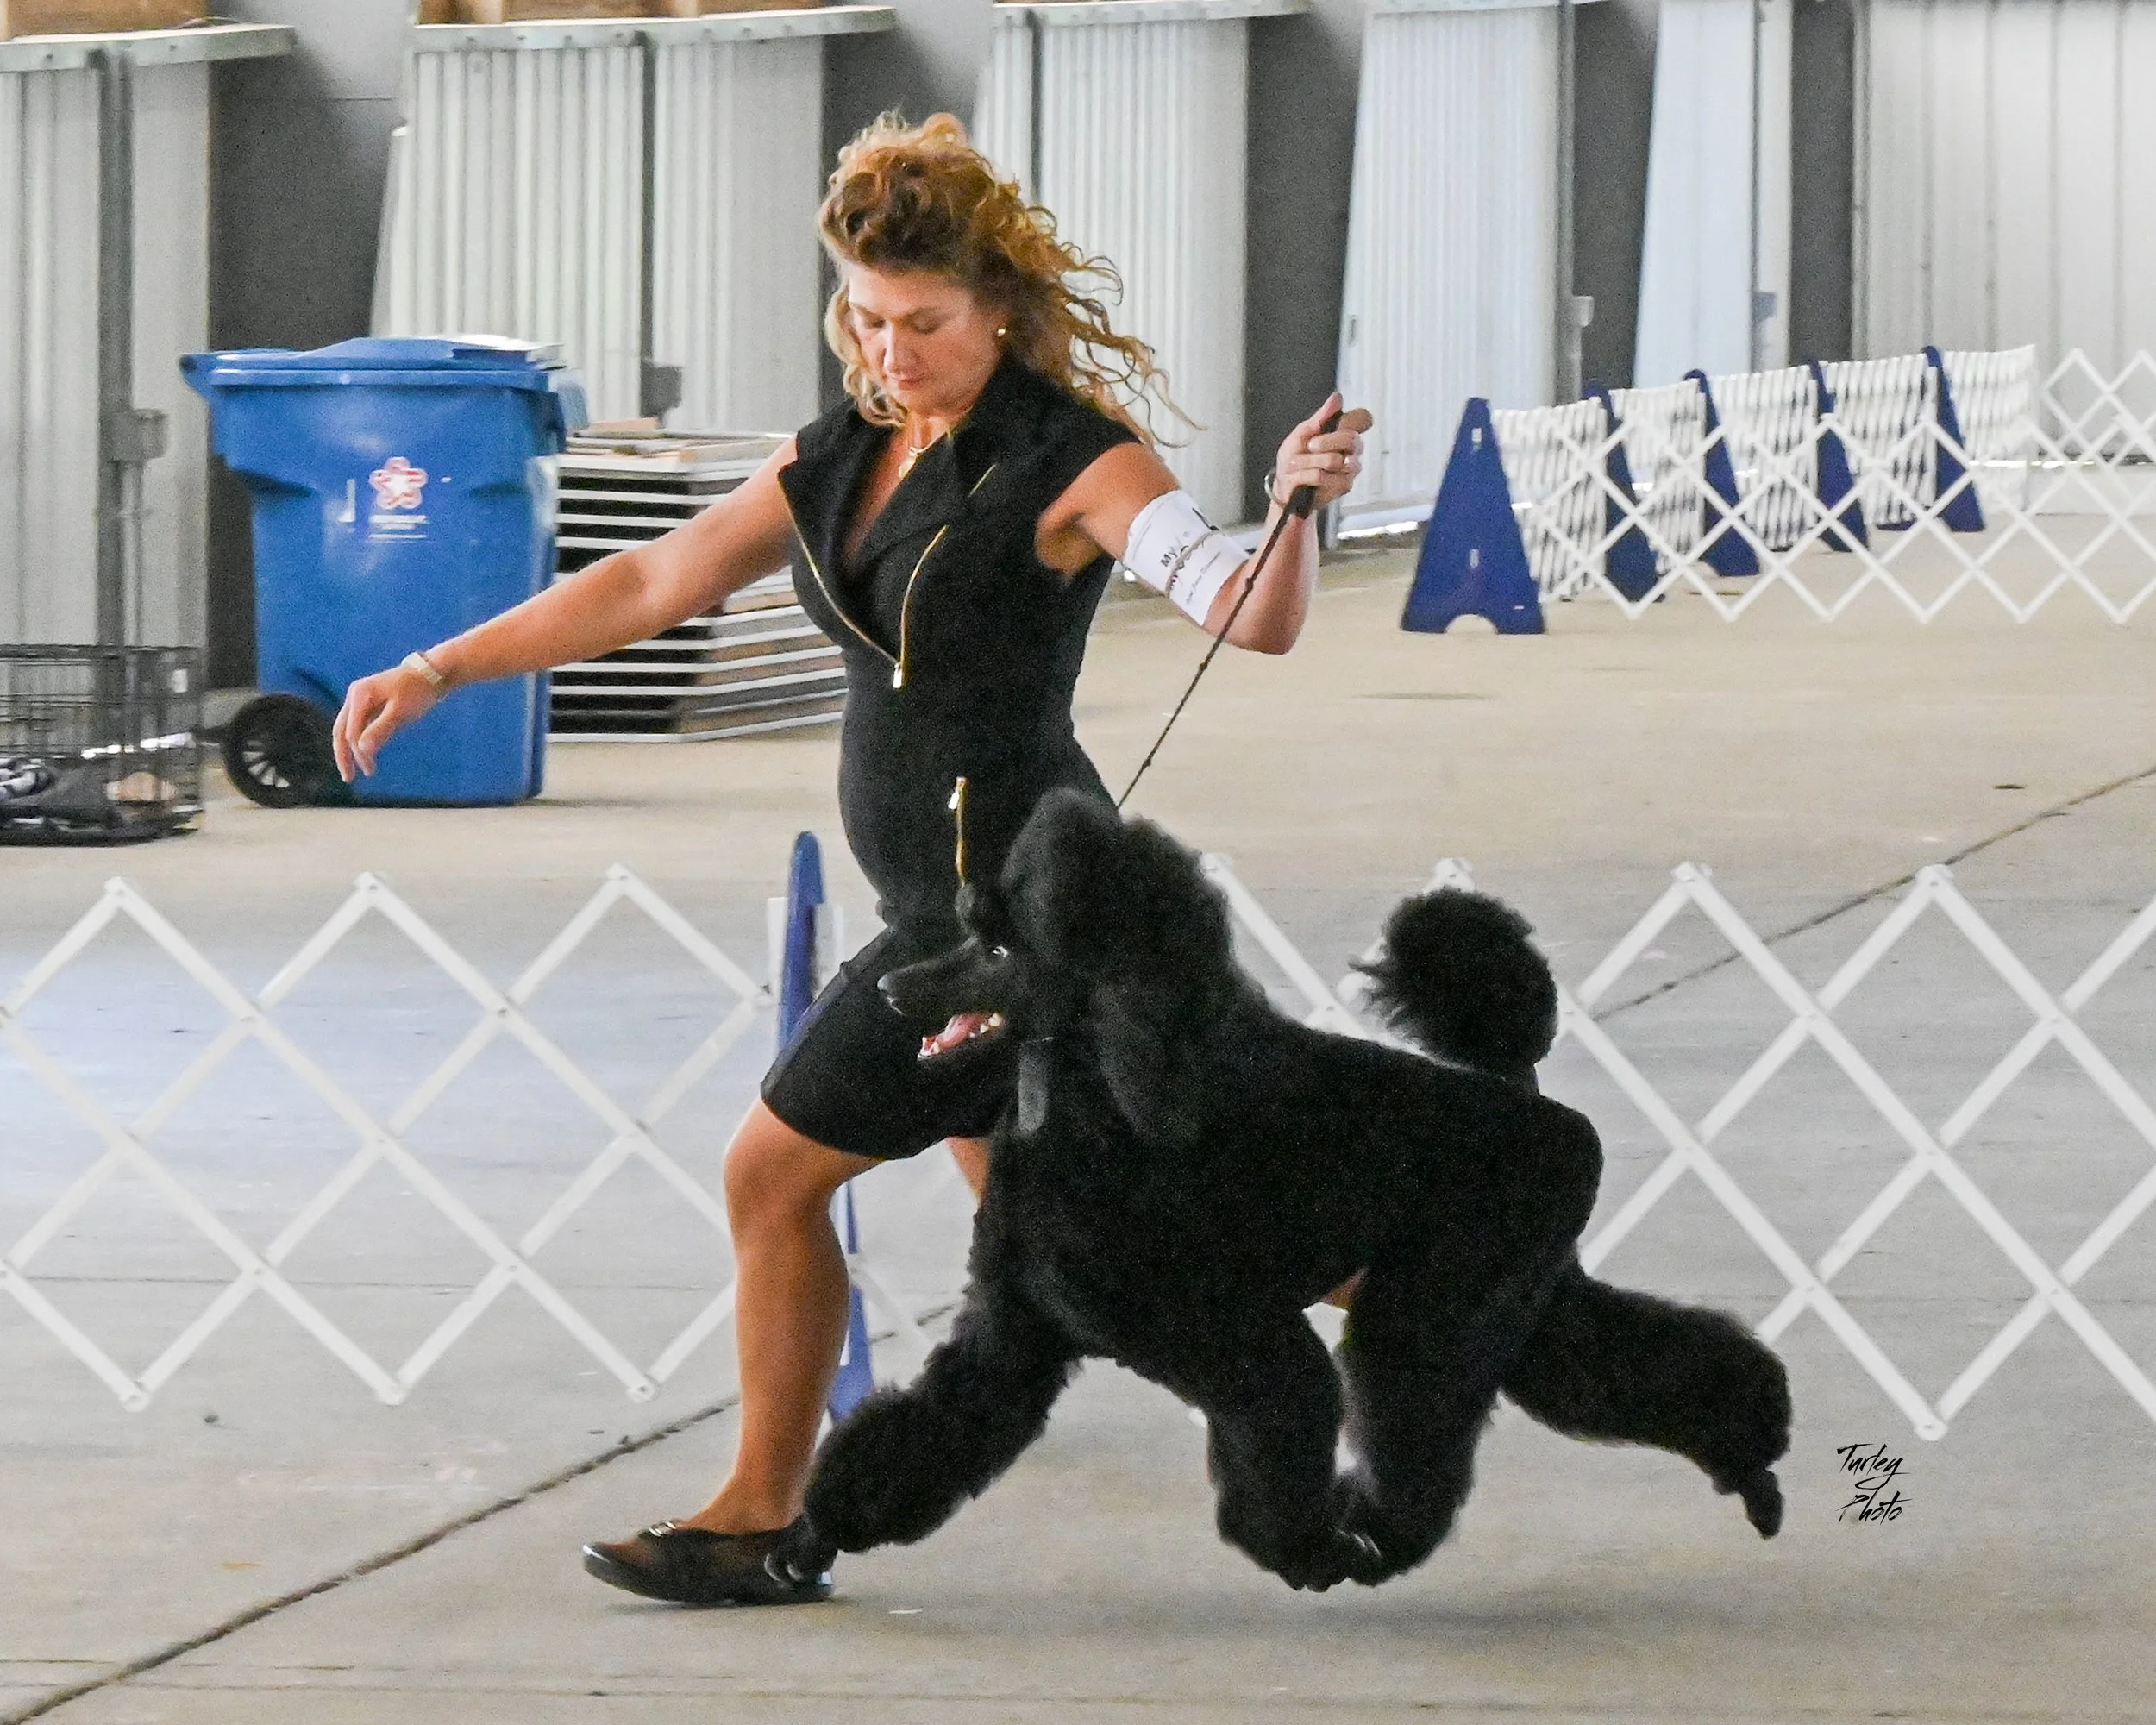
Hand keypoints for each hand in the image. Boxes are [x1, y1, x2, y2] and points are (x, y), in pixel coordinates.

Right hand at [331, 663, 439, 780]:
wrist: (431, 674)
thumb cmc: (417, 690)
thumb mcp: (400, 711)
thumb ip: (381, 729)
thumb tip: (361, 750)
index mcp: (359, 695)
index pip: (350, 730)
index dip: (355, 752)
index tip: (368, 770)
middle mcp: (355, 696)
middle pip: (341, 730)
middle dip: (344, 755)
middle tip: (348, 778)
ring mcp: (360, 700)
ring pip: (348, 729)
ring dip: (351, 750)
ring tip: (358, 772)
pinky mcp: (368, 705)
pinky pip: (358, 726)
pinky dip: (360, 742)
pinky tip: (366, 755)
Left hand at [1271, 392, 1372, 510]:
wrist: (1285, 485)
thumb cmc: (1295, 458)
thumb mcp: (1302, 433)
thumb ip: (1321, 417)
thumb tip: (1337, 397)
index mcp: (1344, 432)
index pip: (1363, 418)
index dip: (1354, 419)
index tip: (1338, 423)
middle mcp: (1352, 450)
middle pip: (1351, 438)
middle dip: (1324, 441)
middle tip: (1309, 446)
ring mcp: (1350, 469)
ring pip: (1334, 460)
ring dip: (1308, 461)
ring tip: (1297, 463)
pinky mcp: (1343, 486)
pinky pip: (1323, 477)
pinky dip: (1304, 475)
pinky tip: (1299, 477)